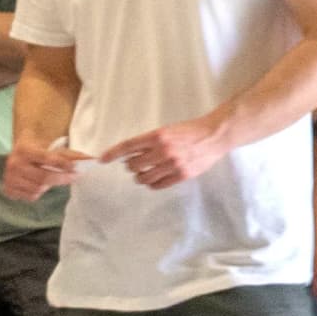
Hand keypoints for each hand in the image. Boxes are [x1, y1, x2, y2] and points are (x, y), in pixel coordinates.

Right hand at [3, 139, 87, 201]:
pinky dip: (39, 192)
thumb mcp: (53, 148)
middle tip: (74, 177)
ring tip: (52, 178)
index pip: (47, 158)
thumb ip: (71, 155)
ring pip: (38, 189)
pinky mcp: (8, 189)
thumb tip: (91, 160)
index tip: (76, 168)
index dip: (62, 164)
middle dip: (62, 178)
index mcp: (24, 150)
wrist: (20, 152)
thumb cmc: (41, 150)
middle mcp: (14, 164)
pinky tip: (39, 184)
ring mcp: (9, 178)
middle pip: (44, 178)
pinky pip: (31, 196)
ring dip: (50, 186)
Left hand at [103, 115, 232, 191]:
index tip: (102, 159)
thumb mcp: (167, 130)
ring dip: (140, 176)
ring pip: (144, 178)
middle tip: (134, 165)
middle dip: (131, 166)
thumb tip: (132, 155)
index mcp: (158, 136)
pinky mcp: (181, 175)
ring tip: (144, 173)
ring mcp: (172, 164)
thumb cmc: (190, 131)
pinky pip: (158, 185)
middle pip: (133, 165)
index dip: (113, 154)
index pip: (128, 146)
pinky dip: (152, 184)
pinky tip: (155, 179)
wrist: (214, 136)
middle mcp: (163, 150)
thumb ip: (151, 142)